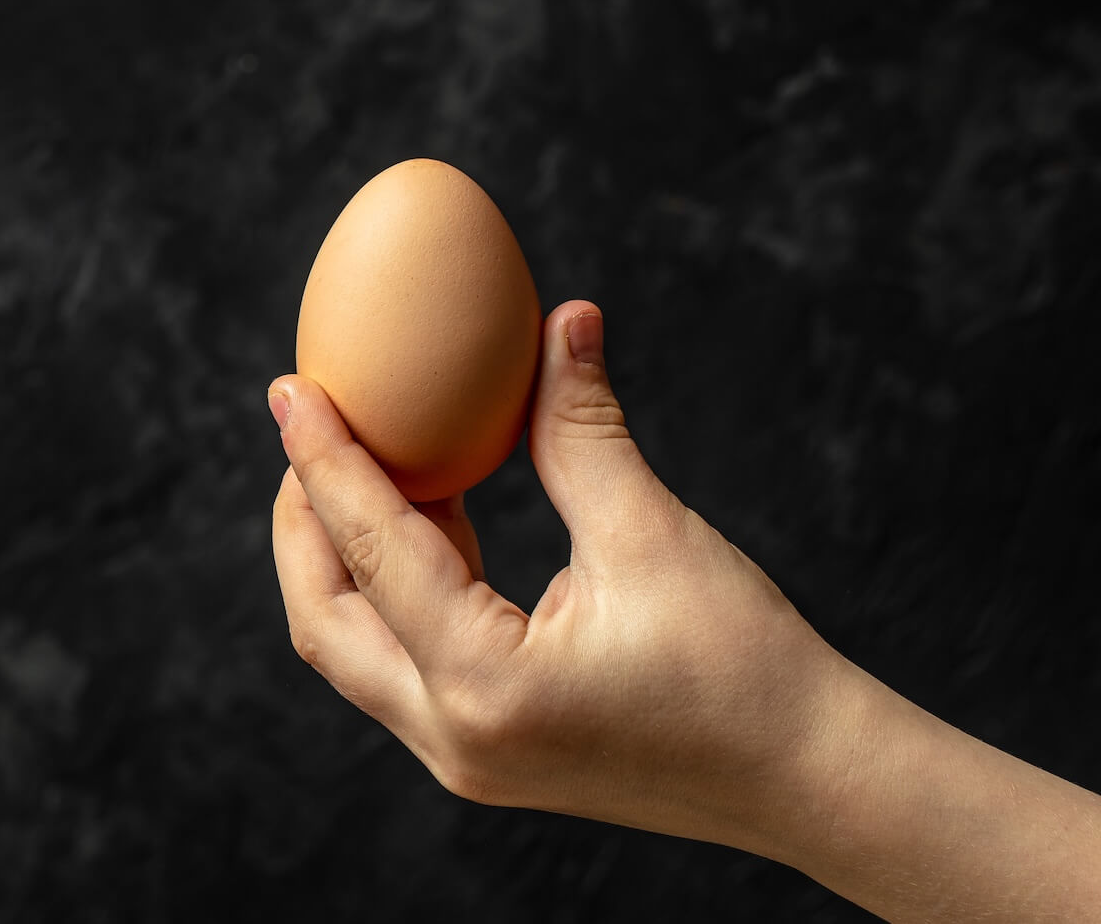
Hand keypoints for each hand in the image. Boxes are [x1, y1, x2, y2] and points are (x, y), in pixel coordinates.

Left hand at [267, 301, 855, 852]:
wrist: (811, 781)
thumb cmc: (748, 670)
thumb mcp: (654, 538)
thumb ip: (582, 430)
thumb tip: (560, 321)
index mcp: (484, 686)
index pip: (372, 550)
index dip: (325, 458)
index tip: (291, 387)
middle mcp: (451, 737)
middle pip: (323, 616)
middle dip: (305, 515)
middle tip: (315, 424)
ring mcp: (462, 757)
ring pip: (354, 645)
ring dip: (348, 551)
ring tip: (372, 454)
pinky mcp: (485, 752)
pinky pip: (402, 660)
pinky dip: (397, 585)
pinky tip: (438, 510)